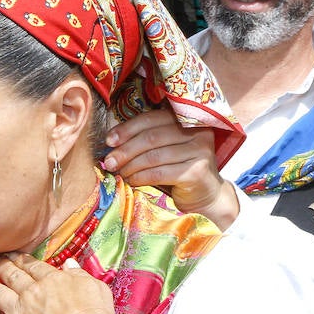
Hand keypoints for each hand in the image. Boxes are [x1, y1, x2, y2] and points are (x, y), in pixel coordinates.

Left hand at [0, 253, 124, 313]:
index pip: (32, 266)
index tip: (14, 255)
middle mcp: (30, 291)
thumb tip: (68, 264)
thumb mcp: (95, 287)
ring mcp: (16, 311)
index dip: (21, 259)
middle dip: (0, 265)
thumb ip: (79, 274)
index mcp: (51, 280)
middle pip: (11, 275)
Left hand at [102, 109, 238, 227]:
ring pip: (154, 156)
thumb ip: (145, 139)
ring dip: (131, 166)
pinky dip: (141, 177)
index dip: (127, 128)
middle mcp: (197, 132)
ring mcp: (200, 151)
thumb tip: (110, 141)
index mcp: (186, 119)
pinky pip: (160, 173)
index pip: (151, 119)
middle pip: (151, 137)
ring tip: (120, 173)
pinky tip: (132, 181)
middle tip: (109, 162)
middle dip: (126, 150)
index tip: (108, 141)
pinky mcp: (196, 171)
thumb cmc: (178, 169)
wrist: (205, 195)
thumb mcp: (163, 149)